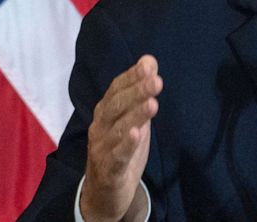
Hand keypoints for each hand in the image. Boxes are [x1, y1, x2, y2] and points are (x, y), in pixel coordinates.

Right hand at [80, 55, 162, 221]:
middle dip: (136, 91)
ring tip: (152, 103)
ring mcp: (101, 148)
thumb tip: (149, 61)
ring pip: (117, 129)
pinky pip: (116, 156)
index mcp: (105, 112)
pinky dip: (126, 145)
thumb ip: (140, 94)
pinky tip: (136, 134)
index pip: (116, 89)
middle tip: (157, 81)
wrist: (104, 194)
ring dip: (135, 115)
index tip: (149, 64)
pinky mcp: (108, 170)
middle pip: (116, 106)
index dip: (131, 77)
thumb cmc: (121, 150)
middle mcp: (99, 127)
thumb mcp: (133, 120)